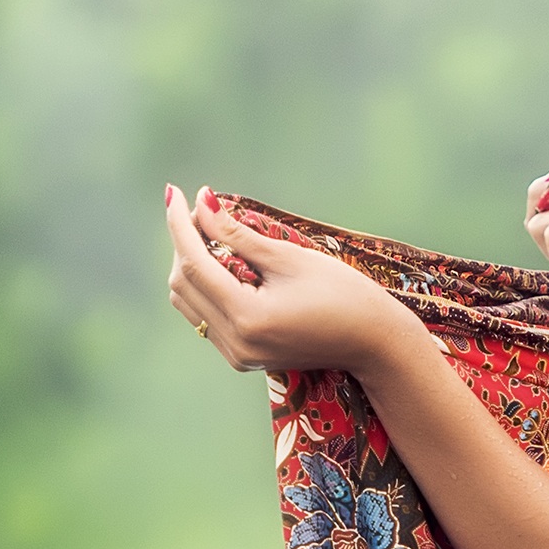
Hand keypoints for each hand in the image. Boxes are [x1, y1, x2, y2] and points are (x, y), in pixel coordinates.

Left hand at [164, 186, 413, 374]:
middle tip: (200, 209)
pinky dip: (205, 286)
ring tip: (211, 232)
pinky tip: (222, 262)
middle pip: (183, 284)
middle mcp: (235, 343)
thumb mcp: (290, 257)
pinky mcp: (242, 357)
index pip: (193, 264)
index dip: (179, 224)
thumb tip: (202, 202)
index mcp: (247, 318)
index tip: (174, 191)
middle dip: (184, 243)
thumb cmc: (344, 294)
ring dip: (191, 264)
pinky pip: (205, 316)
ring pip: (189, 302)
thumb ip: (239, 234)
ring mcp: (236, 354)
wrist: (373, 342)